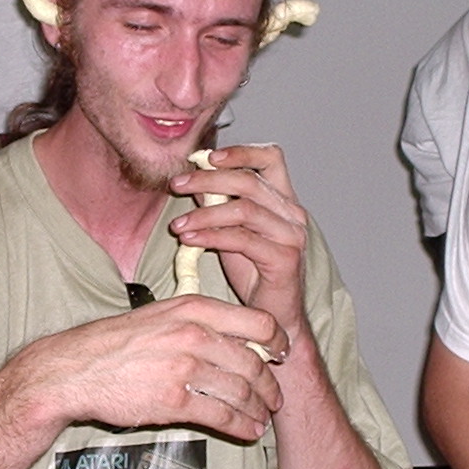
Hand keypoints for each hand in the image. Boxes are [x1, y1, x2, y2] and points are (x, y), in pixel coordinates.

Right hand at [17, 294, 283, 441]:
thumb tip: (238, 339)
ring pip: (241, 391)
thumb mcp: (160, 315)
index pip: (257, 320)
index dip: (277, 340)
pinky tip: (248, 431)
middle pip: (253, 361)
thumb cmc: (117, 343)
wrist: (74, 368)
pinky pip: (222, 415)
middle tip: (276, 397)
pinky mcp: (172, 400)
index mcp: (193, 307)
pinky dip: (242, 426)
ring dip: (259, 409)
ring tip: (263, 418)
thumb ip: (199, 322)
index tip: (282, 354)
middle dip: (270, 385)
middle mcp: (193, 334)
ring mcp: (183, 367)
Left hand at [168, 143, 309, 334]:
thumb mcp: (233, 231)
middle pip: (249, 180)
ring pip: (243, 209)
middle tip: (176, 185)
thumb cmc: (255, 273)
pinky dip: (210, 236)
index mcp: (283, 201)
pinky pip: (242, 239)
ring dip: (203, 213)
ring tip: (177, 225)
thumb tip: (193, 177)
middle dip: (207, 179)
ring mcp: (292, 235)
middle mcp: (292, 214)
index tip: (207, 157)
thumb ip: (219, 203)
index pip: (271, 158)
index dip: (240, 152)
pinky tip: (188, 239)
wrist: (274, 317)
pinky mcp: (284, 258)